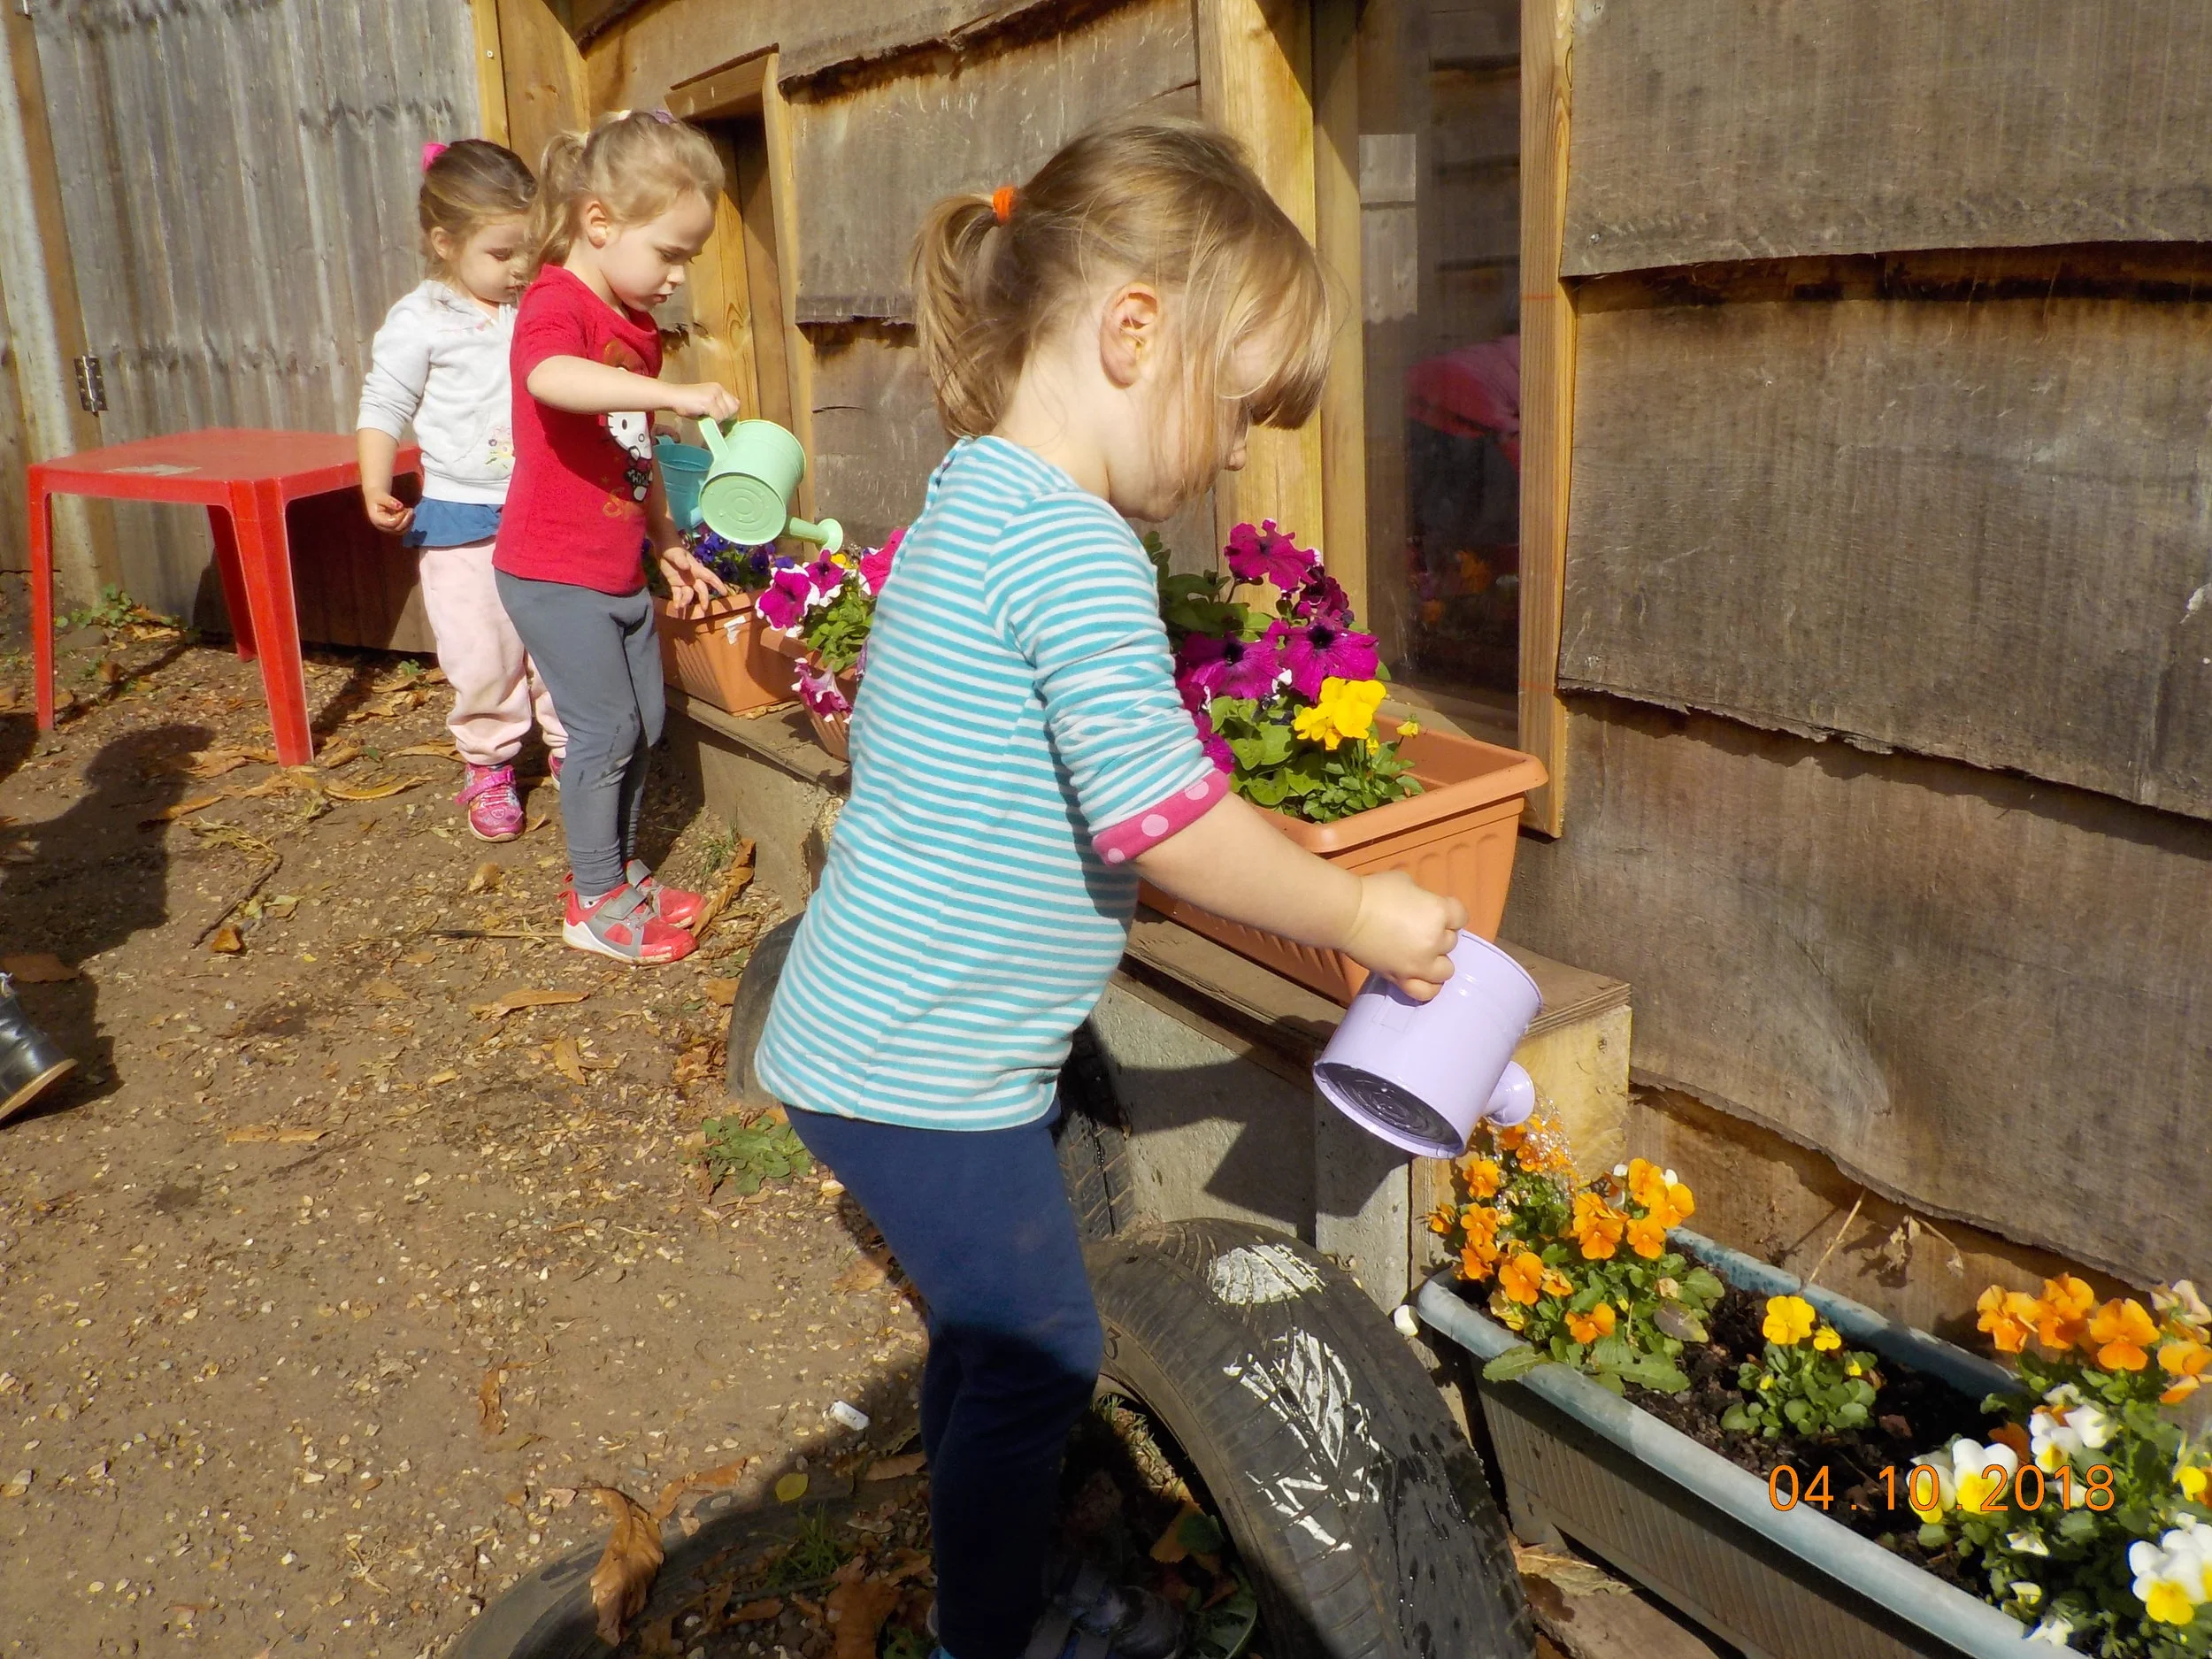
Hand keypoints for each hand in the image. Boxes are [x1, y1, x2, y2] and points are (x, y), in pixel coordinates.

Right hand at [362, 489, 413, 533]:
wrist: (376, 498)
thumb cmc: (377, 496)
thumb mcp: (381, 496)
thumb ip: (389, 501)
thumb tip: (400, 506)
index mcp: (376, 519)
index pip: (391, 523)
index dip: (400, 516)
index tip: (403, 507)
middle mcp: (381, 526)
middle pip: (397, 529)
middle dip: (406, 519)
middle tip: (411, 509)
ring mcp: (387, 528)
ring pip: (402, 531)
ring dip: (409, 522)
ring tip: (411, 511)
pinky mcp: (393, 528)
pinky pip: (403, 530)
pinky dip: (409, 523)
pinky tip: (411, 515)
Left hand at [658, 545, 730, 618]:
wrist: (663, 547)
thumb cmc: (673, 548)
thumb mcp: (676, 554)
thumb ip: (681, 560)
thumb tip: (687, 567)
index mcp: (696, 569)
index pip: (710, 577)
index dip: (718, 585)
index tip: (725, 593)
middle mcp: (693, 577)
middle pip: (701, 590)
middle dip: (704, 599)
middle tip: (704, 609)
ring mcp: (684, 582)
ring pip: (689, 594)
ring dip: (686, 601)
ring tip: (681, 606)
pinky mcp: (675, 584)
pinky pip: (678, 594)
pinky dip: (677, 600)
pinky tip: (676, 606)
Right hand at [661, 381, 741, 421]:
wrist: (672, 396)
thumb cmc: (686, 402)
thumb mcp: (706, 404)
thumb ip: (717, 410)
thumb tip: (726, 425)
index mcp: (718, 388)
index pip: (735, 403)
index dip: (730, 413)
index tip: (722, 419)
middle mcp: (718, 389)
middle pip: (734, 409)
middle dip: (725, 417)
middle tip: (713, 419)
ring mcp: (714, 394)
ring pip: (726, 415)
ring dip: (717, 420)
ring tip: (705, 416)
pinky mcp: (709, 401)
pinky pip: (718, 417)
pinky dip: (712, 421)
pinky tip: (702, 417)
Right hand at [1342, 871, 1464, 1000]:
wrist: (1347, 914)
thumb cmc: (1375, 892)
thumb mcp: (1407, 883)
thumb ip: (1424, 899)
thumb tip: (1424, 908)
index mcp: (1439, 912)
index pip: (1461, 917)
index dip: (1450, 913)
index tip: (1436, 911)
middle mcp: (1435, 940)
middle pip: (1452, 942)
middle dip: (1439, 935)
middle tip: (1418, 929)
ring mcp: (1420, 963)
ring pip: (1446, 970)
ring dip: (1437, 962)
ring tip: (1422, 955)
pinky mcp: (1402, 978)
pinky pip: (1426, 992)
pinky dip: (1429, 987)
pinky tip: (1422, 977)